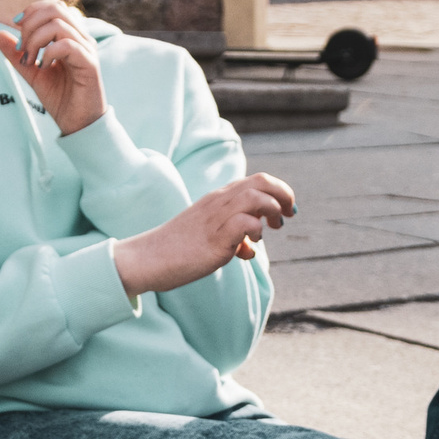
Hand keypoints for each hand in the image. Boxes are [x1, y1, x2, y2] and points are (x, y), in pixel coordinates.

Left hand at [0, 1, 106, 136]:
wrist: (78, 123)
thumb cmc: (60, 97)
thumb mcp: (32, 73)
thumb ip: (16, 54)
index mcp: (70, 36)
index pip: (52, 7)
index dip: (31, 12)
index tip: (16, 28)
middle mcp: (81, 38)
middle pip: (55, 9)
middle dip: (30, 25)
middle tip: (22, 48)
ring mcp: (87, 49)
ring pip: (58, 25)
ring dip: (36, 40)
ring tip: (30, 60)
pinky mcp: (90, 64)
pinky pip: (67, 45)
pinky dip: (48, 53)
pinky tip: (43, 67)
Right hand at [115, 174, 297, 295]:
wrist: (148, 258)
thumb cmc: (178, 249)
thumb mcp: (210, 236)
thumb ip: (232, 237)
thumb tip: (250, 248)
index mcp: (218, 198)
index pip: (257, 180)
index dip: (279, 191)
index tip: (287, 209)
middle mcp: (219, 202)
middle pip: (262, 181)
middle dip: (284, 194)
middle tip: (289, 214)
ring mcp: (216, 219)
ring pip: (256, 198)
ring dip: (273, 211)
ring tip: (272, 229)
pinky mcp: (214, 238)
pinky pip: (245, 224)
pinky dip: (255, 232)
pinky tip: (249, 248)